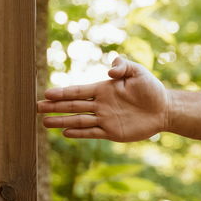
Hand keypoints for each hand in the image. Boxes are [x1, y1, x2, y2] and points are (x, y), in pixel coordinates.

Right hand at [36, 56, 169, 141]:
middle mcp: (101, 104)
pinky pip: (92, 133)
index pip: (78, 91)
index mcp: (103, 89)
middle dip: (55, 106)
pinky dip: (79, 133)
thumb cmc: (151, 88)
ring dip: (62, 121)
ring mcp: (105, 119)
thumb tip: (109, 70)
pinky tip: (65, 133)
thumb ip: (123, 66)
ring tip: (45, 122)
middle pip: (73, 106)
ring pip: (79, 120)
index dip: (63, 93)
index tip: (46, 93)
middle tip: (37, 107)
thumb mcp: (138, 72)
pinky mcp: (112, 132)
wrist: (164, 109)